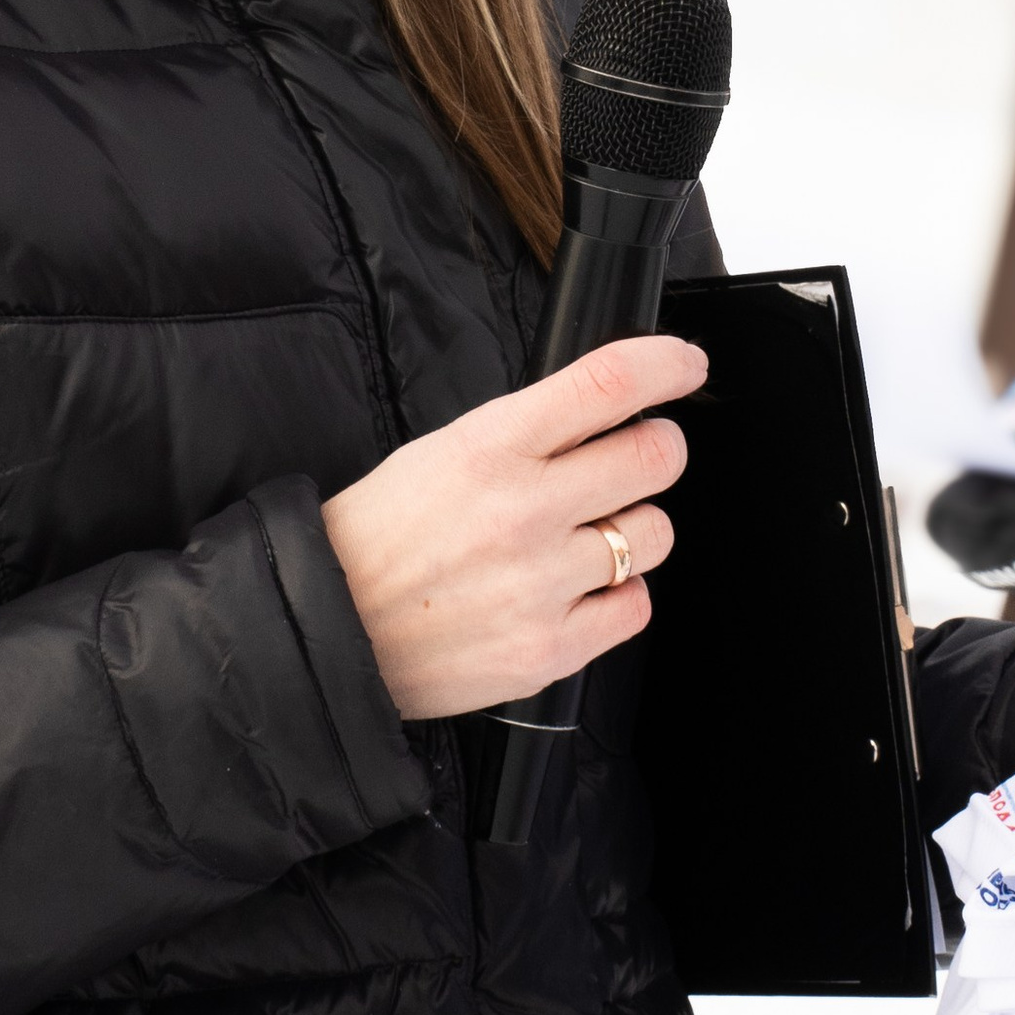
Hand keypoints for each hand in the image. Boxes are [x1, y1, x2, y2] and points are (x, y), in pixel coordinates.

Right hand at [322, 332, 705, 721]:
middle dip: (658, 449)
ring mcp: (542, 583)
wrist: (329, 627)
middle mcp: (524, 511)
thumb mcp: (443, 450)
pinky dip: (617, 594)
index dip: (665, 365)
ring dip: (634, 528)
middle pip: (655, 456)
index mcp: (491, 447)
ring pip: (654, 534)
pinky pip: (635, 606)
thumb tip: (608, 411)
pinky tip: (576, 588)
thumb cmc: (382, 535)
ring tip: (588, 536)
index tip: (685, 365)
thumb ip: (527, 432)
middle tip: (635, 458)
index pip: (608, 384)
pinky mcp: (550, 648)